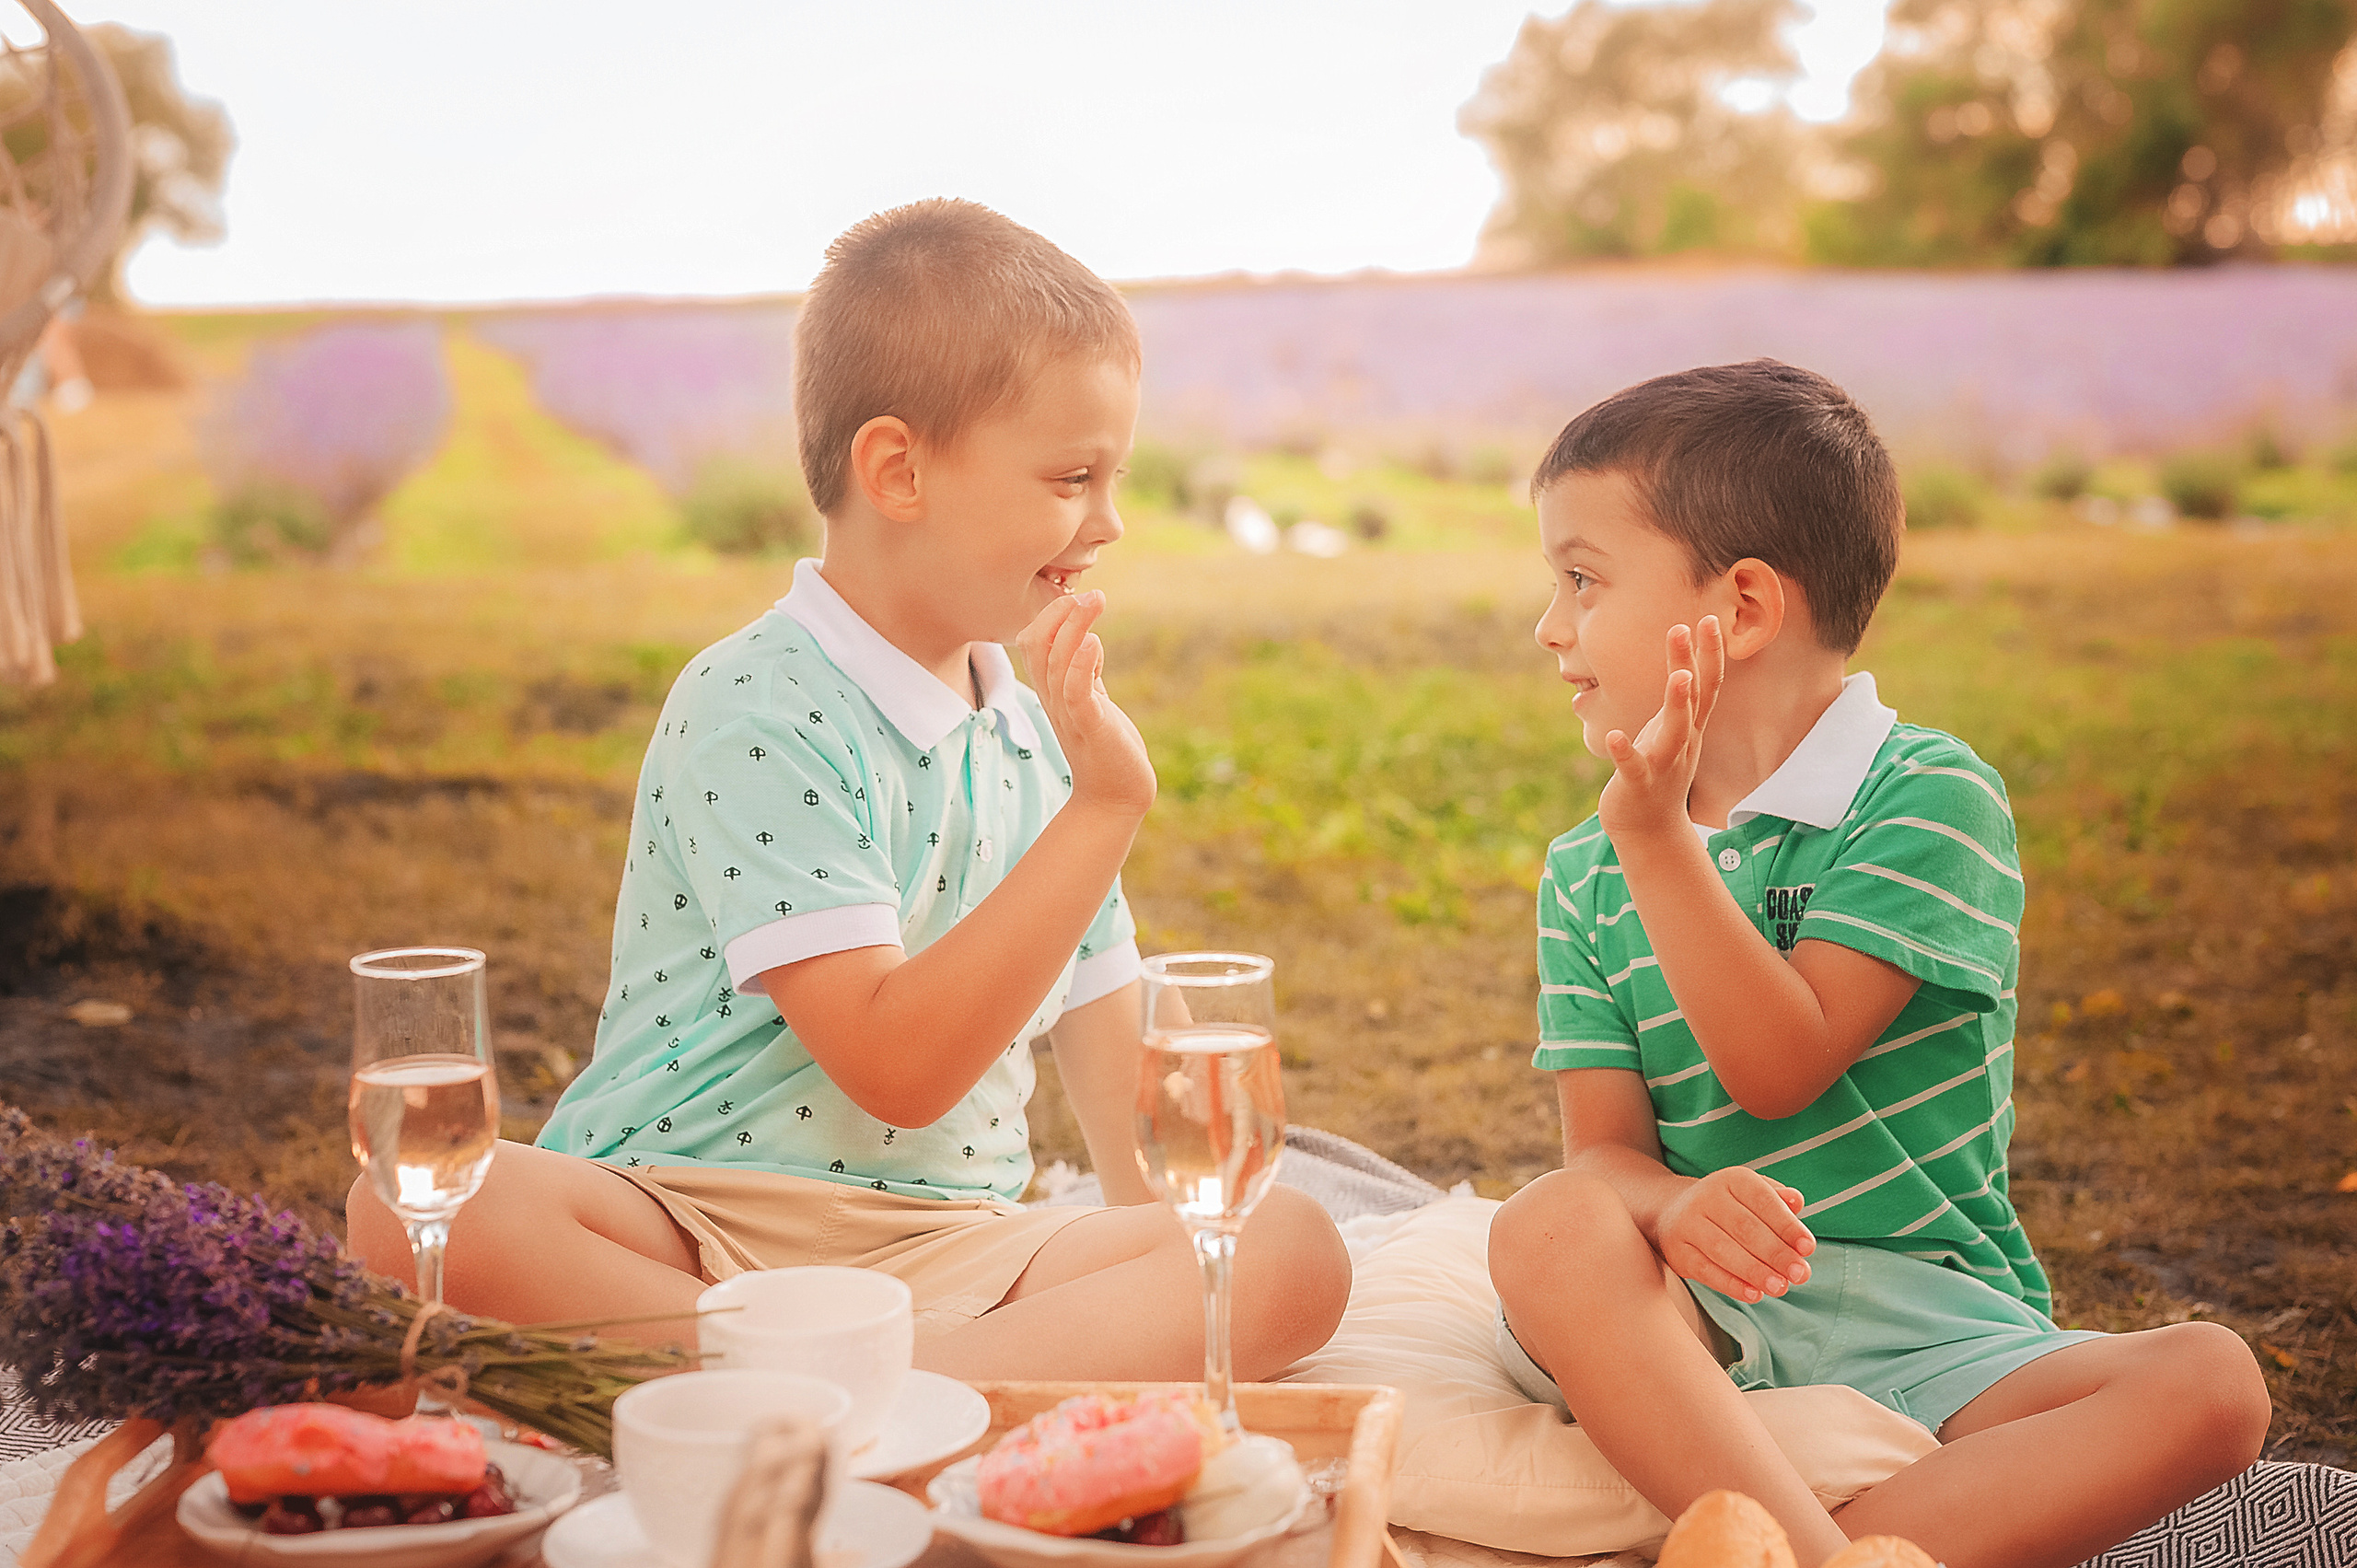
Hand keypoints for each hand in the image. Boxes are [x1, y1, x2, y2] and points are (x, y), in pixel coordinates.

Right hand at [1018, 590, 1155, 818]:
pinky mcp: (1091, 728)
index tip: (1077, 598)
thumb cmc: (1106, 748)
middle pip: (1036, 646)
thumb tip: (1086, 638)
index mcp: (1053, 691)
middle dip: (1057, 614)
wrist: (1116, 798)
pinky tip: (1092, 643)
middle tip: (1088, 595)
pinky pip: (1077, 692)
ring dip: (1074, 628)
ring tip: (1095, 600)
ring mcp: (1070, 714)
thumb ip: (1086, 672)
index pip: (1033, 644)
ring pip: (1056, 663)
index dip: (1048, 616)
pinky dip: (1081, 665)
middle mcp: (1054, 700)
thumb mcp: (1092, 701)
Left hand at [1597, 616, 1724, 840]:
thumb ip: (1679, 702)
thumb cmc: (1657, 772)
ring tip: (1678, 676)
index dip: (1709, 654)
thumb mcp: (1670, 732)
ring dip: (1677, 704)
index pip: (1706, 686)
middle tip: (1685, 628)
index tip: (1709, 620)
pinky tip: (1613, 735)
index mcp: (1688, 728)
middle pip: (1693, 700)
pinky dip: (1624, 751)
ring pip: (1674, 731)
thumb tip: (1684, 665)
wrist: (1649, 829)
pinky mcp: (1638, 784)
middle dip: (1691, 664)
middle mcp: (1682, 743)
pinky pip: (1633, 766)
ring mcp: (1663, 764)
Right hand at [1654, 1166, 1814, 1303]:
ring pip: (1723, 1250)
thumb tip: (1796, 1201)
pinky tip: (1753, 1294)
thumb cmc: (1727, 1206)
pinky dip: (1731, 1284)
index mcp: (1731, 1179)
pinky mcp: (1677, 1252)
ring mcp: (1687, 1225)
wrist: (1672, 1211)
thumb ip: (1777, 1199)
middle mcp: (1706, 1197)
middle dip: (1776, 1253)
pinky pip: (1706, 1270)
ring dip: (1755, 1271)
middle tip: (1800, 1274)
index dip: (1787, 1225)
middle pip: (1745, 1228)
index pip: (1763, 1200)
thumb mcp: (1752, 1194)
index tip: (1808, 1247)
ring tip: (1780, 1287)